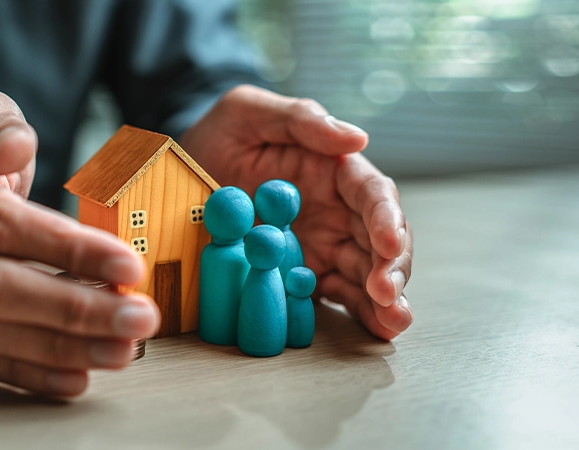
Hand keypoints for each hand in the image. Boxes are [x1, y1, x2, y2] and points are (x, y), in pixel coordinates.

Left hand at [181, 85, 412, 339]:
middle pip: (380, 240)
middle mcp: (338, 210)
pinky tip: (375, 332)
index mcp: (334, 170)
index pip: (373, 194)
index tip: (388, 244)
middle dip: (391, 267)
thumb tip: (357, 139)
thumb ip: (300, 120)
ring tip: (392, 324)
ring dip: (383, 300)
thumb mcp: (248, 112)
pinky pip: (334, 293)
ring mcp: (323, 244)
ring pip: (365, 272)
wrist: (185, 167)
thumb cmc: (221, 133)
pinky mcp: (303, 272)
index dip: (386, 219)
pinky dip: (357, 313)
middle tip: (388, 294)